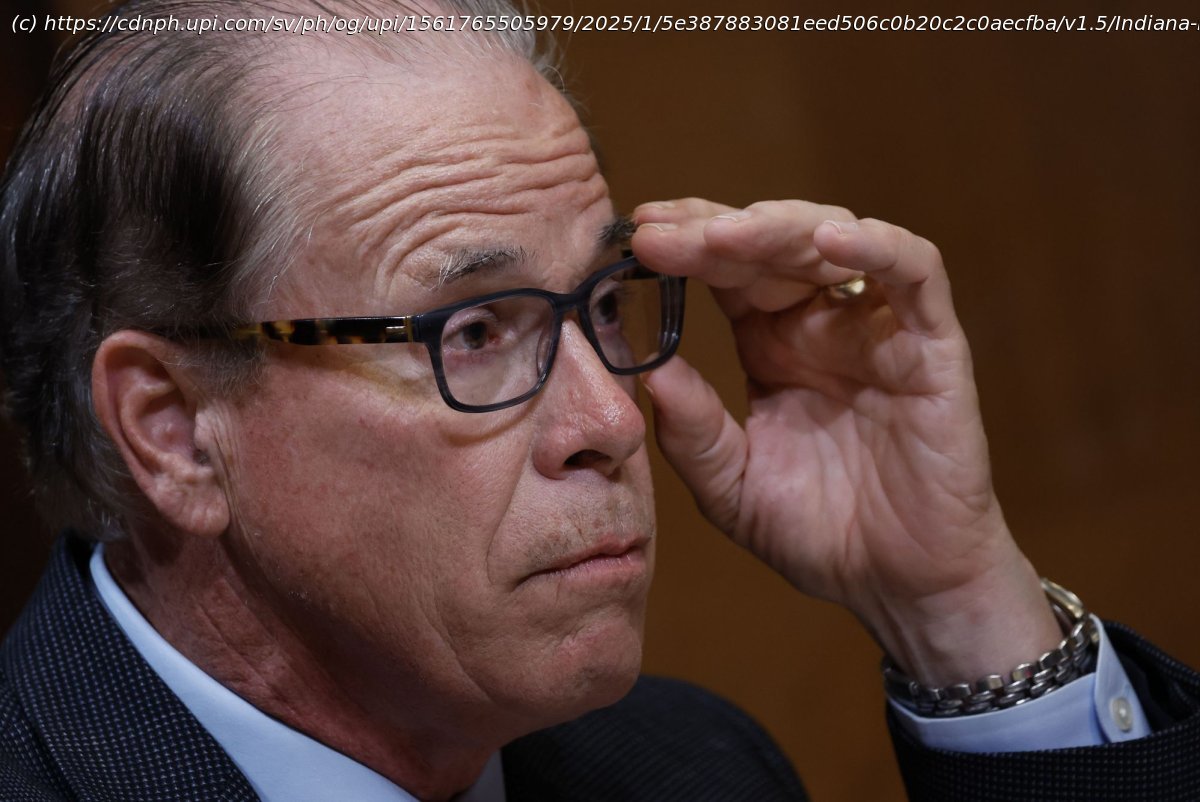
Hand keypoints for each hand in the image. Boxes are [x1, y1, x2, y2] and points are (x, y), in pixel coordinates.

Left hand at [632, 198, 1059, 684]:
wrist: (900, 586)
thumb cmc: (820, 534)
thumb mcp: (731, 487)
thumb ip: (691, 432)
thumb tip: (646, 371)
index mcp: (771, 346)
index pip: (726, 271)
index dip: (684, 246)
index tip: (634, 236)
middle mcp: (822, 324)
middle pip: (770, 244)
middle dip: (712, 229)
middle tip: (658, 231)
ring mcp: (878, 328)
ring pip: (834, 240)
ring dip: (778, 227)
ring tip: (722, 234)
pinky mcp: (933, 345)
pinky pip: (916, 273)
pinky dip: (876, 247)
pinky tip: (828, 240)